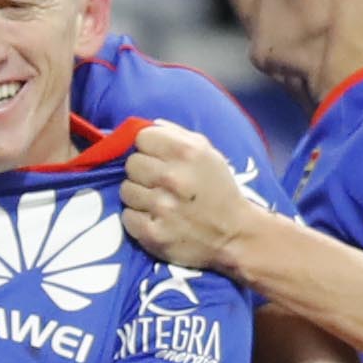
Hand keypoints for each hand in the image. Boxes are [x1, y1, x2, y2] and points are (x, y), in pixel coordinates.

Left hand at [119, 120, 260, 272]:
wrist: (236, 235)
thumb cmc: (219, 190)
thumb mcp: (208, 153)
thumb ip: (176, 134)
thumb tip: (143, 126)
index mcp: (187, 152)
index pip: (142, 137)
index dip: (150, 148)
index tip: (159, 159)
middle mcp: (172, 177)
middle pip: (132, 163)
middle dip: (144, 172)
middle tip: (160, 183)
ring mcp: (161, 207)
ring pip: (126, 190)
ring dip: (139, 196)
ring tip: (159, 202)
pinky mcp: (152, 233)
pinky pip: (127, 217)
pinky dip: (138, 219)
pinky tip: (156, 219)